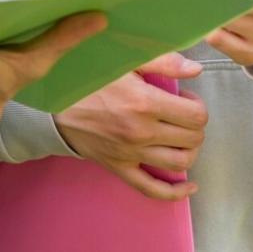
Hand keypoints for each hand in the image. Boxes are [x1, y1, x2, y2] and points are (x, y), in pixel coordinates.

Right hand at [55, 53, 206, 200]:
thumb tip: (195, 69)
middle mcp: (142, 133)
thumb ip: (163, 62)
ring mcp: (131, 154)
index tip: (187, 98)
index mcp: (146, 103)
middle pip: (193, 138)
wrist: (54, 103)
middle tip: (184, 113)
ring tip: (183, 137)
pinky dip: (175, 192)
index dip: (198, 105)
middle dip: (196, 125)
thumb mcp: (125, 60)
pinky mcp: (120, 168)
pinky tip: (188, 186)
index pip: (196, 115)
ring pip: (180, 163)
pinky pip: (152, 188)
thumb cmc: (89, 77)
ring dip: (190, 150)